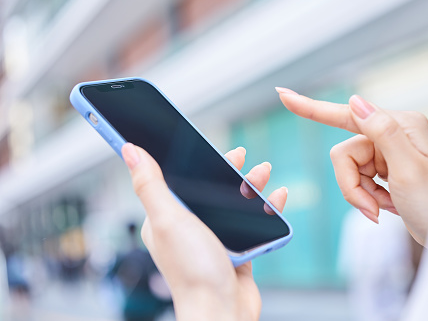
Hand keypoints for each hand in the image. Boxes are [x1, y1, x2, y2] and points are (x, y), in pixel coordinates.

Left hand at [121, 143, 287, 320]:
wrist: (223, 311)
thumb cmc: (192, 270)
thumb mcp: (168, 220)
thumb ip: (150, 184)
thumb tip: (130, 149)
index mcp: (166, 218)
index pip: (177, 179)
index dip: (191, 160)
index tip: (206, 144)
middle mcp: (189, 227)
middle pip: (209, 189)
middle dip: (227, 170)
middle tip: (241, 156)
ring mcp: (214, 239)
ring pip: (233, 203)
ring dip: (250, 185)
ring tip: (264, 172)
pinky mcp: (237, 250)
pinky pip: (252, 222)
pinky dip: (266, 208)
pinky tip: (277, 196)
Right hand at [277, 87, 427, 244]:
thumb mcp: (409, 169)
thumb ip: (382, 131)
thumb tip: (355, 100)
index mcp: (400, 125)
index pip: (347, 114)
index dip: (312, 107)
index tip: (283, 95)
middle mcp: (392, 133)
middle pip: (344, 154)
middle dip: (352, 185)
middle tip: (372, 207)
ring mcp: (387, 152)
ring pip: (347, 170)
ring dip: (360, 195)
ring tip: (383, 208)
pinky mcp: (384, 169)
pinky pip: (357, 181)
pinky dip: (367, 198)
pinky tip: (387, 207)